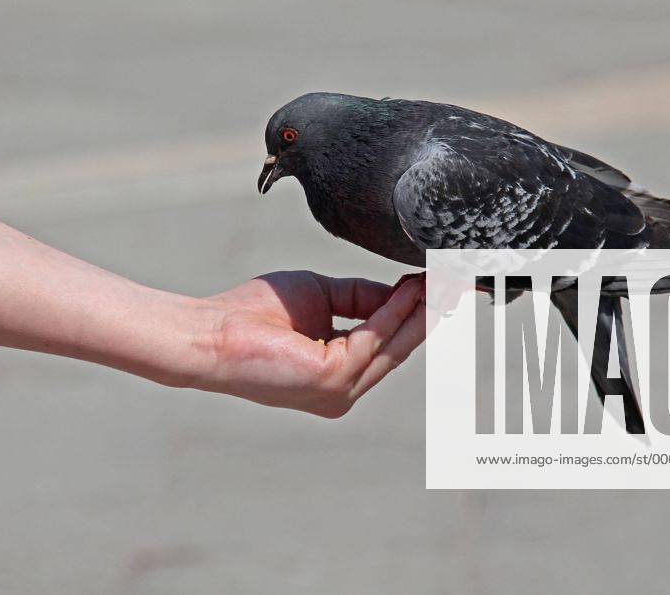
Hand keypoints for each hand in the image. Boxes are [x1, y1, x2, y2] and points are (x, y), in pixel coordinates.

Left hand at [198, 271, 424, 417]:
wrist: (212, 333)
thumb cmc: (254, 315)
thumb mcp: (321, 296)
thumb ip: (361, 297)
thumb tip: (402, 290)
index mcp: (339, 373)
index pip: (388, 343)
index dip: (416, 312)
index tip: (440, 282)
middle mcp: (343, 390)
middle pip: (400, 347)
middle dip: (429, 312)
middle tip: (457, 282)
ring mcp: (340, 391)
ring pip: (393, 345)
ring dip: (420, 309)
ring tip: (442, 279)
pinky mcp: (332, 380)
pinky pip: (374, 339)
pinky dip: (394, 312)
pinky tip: (409, 288)